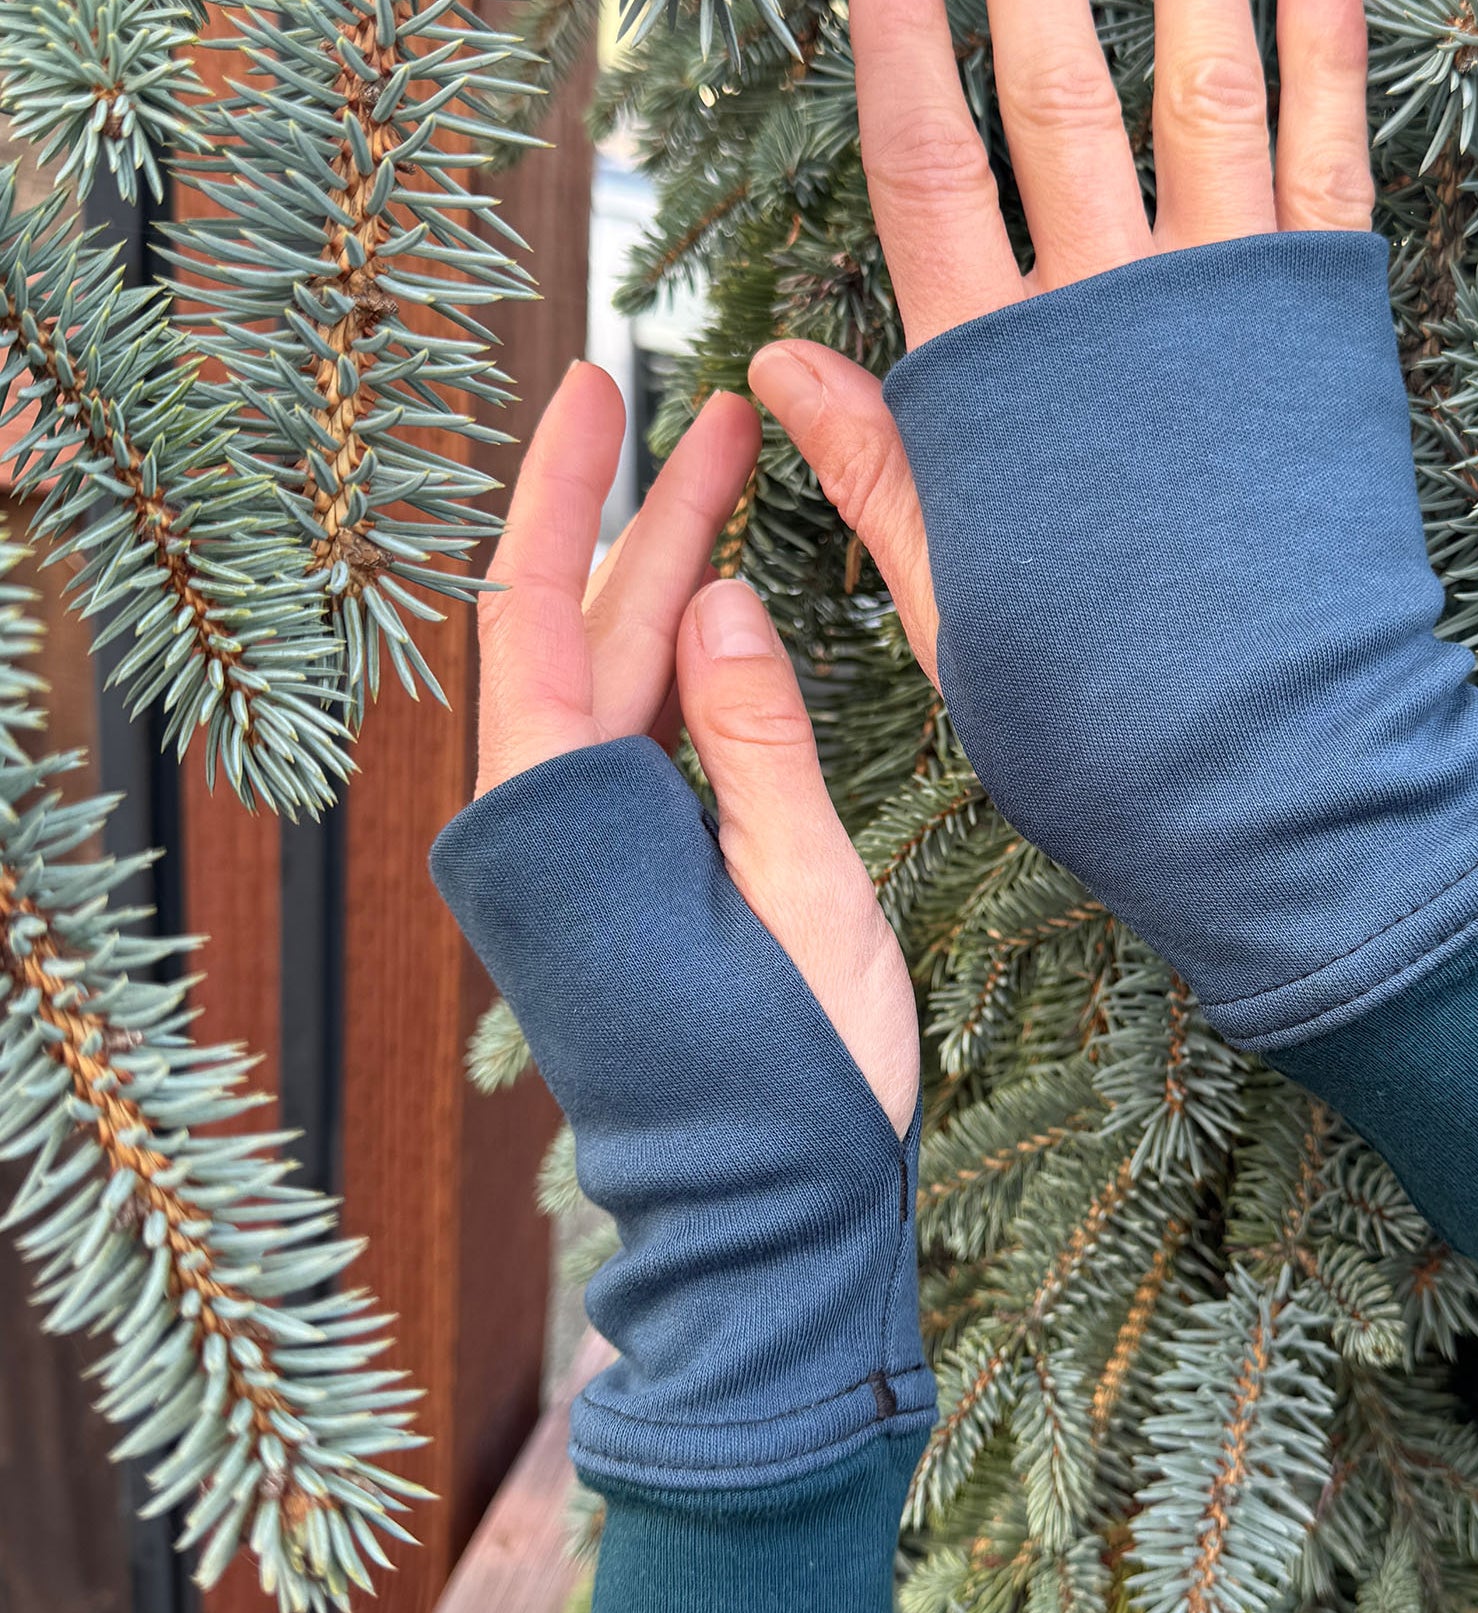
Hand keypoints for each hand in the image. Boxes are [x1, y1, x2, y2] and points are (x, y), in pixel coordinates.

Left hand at [475, 362, 919, 1128]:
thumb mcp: (805, 900)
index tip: (602, 382)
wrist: (766, 1229)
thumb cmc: (795, 1084)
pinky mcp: (616, 886)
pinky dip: (680, 670)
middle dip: (652, 520)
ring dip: (670, 585)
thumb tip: (713, 602)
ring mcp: (578, 862)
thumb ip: (755, 745)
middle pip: (581, 635)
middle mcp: (547, 835)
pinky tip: (728, 616)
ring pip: (612, 685)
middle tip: (724, 414)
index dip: (568, 492)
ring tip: (741, 481)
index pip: (537, 616)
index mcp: (567, 830)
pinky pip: (636, 745)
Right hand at [746, 0, 1372, 677]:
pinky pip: (1325, 159)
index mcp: (1001, 382)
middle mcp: (1110, 313)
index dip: (903, 49)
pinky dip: (1329, 52)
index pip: (928, 173)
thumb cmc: (1094, 703)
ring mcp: (1225, 307)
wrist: (1266, 763)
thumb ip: (878, 468)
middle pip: (1057, 94)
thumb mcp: (950, 602)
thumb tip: (775, 356)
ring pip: (1198, 88)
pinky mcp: (1326, 324)